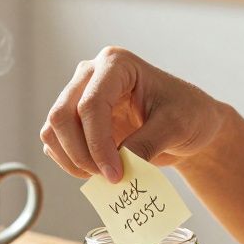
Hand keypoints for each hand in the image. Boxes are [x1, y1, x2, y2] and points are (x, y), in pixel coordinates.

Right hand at [41, 46, 227, 181]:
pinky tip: (98, 171)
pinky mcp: (76, 120)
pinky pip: (56, 143)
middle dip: (81, 153)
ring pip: (52, 131)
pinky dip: (71, 163)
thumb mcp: (176, 127)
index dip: (97, 144)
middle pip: (62, 115)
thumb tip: (117, 166)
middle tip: (110, 178)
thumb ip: (146, 144)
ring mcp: (79, 96)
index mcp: (117, 64)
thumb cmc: (189, 114)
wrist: (191, 125)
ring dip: (73, 160)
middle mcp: (91, 74)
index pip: (91, 104)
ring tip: (106, 176)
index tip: (116, 174)